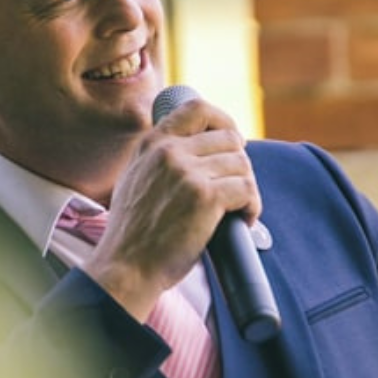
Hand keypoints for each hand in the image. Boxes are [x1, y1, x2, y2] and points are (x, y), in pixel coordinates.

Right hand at [89, 95, 258, 319]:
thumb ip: (159, 159)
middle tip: (235, 190)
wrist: (125, 268)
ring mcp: (187, 172)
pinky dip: (252, 207)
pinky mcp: (205, 197)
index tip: (232, 143)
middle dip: (239, 166)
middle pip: (229, 139)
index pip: (197, 108)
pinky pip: (246, 190)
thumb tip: (196, 150)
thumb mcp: (135, 180)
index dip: (223, 121)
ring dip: (247, 189)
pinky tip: (243, 221)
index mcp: (152, 144)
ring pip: (241, 165)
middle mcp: (168, 151)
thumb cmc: (133, 235)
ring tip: (239, 210)